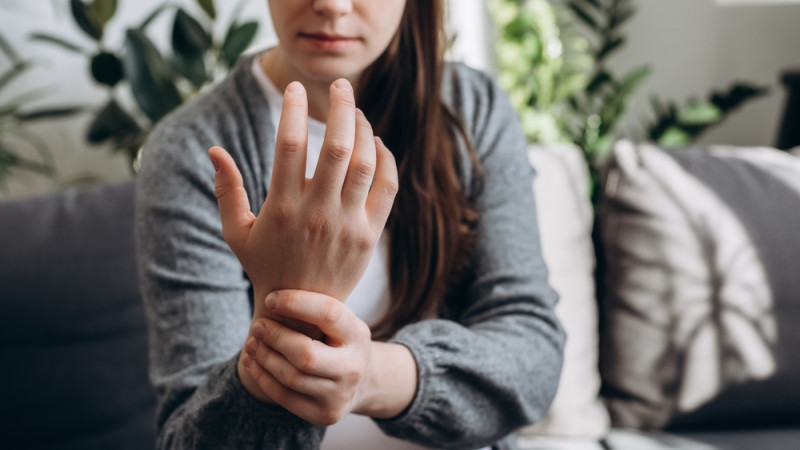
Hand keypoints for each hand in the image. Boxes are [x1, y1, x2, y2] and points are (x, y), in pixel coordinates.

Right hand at [209, 78, 397, 316]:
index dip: (293, 111)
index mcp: (282, 208)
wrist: (301, 312)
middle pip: (336, 147)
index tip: (295, 89)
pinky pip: (387, 188)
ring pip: (365, 163)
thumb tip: (213, 150)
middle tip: (340, 84)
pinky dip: (386, 161)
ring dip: (365, 130)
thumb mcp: (236, 232)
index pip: (289, 146)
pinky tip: (377, 145)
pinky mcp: (370, 235)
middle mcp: (318, 213)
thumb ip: (226, 190)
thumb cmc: (265, 266)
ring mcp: (348, 224)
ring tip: (357, 111)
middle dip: (341, 108)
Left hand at [241, 289, 372, 424]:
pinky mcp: (324, 414)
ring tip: (251, 342)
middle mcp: (354, 366)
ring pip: (292, 377)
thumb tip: (273, 279)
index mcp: (358, 334)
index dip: (295, 304)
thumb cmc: (339, 339)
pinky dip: (263, 377)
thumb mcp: (340, 320)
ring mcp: (340, 394)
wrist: (363, 380)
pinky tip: (252, 361)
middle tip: (257, 326)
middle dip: (275, 338)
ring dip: (265, 358)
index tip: (270, 299)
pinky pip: (285, 397)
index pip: (328, 313)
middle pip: (306, 354)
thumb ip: (314, 307)